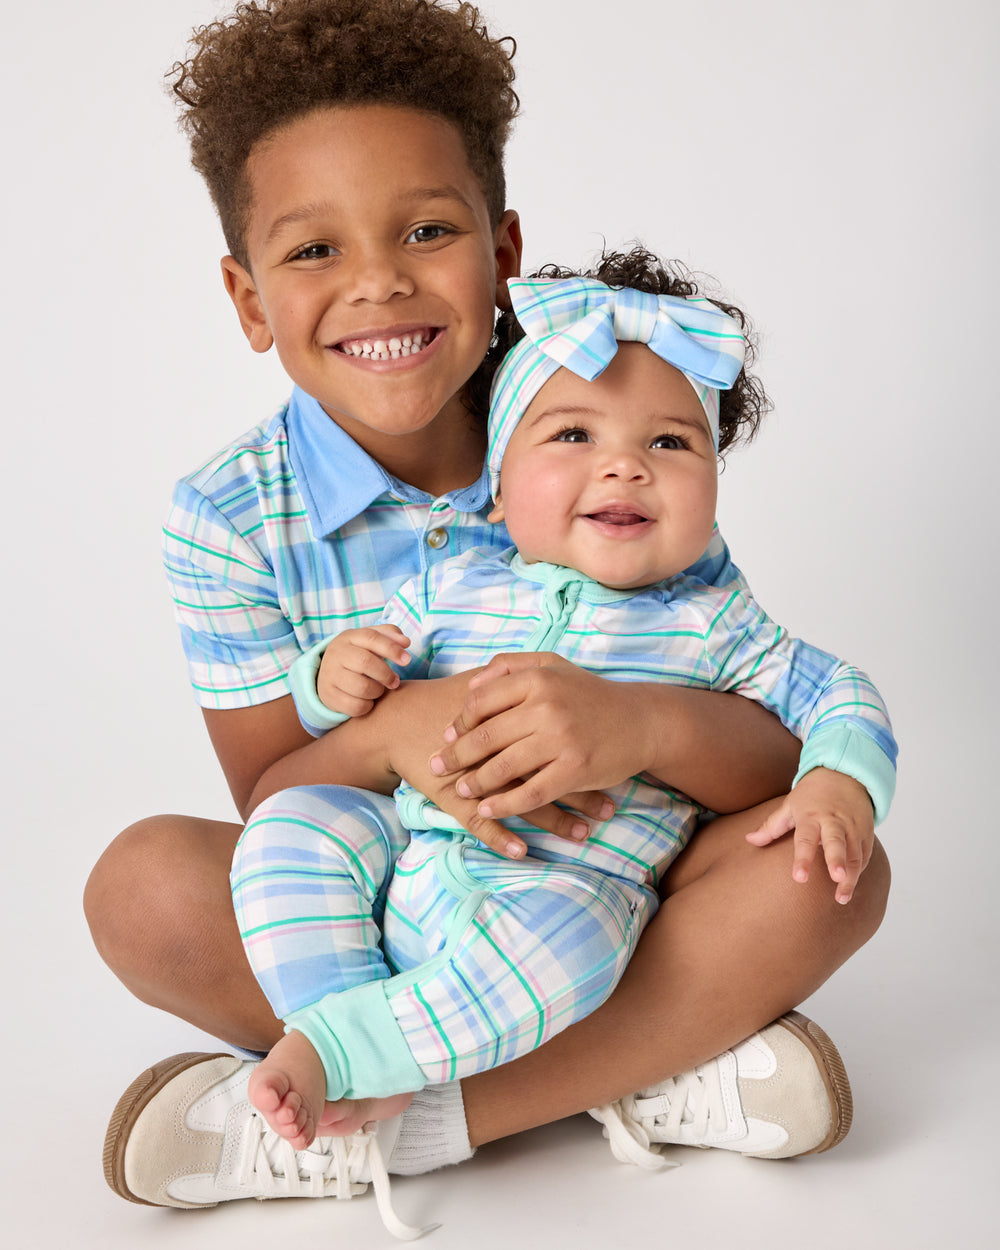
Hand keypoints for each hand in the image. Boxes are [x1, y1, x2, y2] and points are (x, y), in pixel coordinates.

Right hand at [317, 625, 409, 716]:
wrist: (329, 674)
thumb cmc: (360, 655)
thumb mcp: (371, 641)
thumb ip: (390, 636)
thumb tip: (405, 642)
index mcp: (349, 637)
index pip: (372, 638)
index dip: (392, 649)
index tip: (407, 660)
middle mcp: (336, 654)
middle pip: (365, 662)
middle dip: (386, 674)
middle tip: (395, 682)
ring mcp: (330, 675)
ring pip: (361, 687)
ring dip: (378, 691)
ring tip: (379, 690)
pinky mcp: (329, 696)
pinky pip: (355, 706)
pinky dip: (368, 706)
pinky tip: (368, 700)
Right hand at [381, 674, 612, 858]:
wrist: (396, 720)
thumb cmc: (443, 700)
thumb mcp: (481, 682)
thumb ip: (513, 678)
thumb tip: (553, 677)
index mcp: (508, 716)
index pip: (557, 738)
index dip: (587, 754)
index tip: (616, 768)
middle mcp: (495, 747)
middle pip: (546, 771)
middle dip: (581, 792)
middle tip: (611, 808)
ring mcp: (473, 775)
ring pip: (520, 802)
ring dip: (554, 820)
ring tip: (584, 833)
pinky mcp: (451, 796)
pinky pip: (479, 823)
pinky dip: (501, 838)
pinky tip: (524, 852)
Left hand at [427, 652, 650, 822]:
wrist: (643, 720)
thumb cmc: (591, 694)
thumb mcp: (553, 666)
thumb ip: (511, 667)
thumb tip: (471, 686)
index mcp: (538, 679)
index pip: (483, 702)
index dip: (460, 722)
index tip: (448, 736)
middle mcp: (547, 706)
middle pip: (487, 735)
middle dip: (457, 755)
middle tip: (437, 767)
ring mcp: (561, 739)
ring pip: (504, 766)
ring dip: (476, 782)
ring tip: (461, 790)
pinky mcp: (575, 769)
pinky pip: (531, 792)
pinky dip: (506, 804)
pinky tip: (489, 808)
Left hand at [745, 767, 874, 903]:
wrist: (844, 775)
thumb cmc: (812, 795)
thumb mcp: (790, 805)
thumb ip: (771, 826)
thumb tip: (748, 840)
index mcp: (811, 816)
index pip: (805, 838)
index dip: (802, 858)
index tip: (799, 878)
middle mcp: (834, 821)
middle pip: (837, 843)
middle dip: (838, 861)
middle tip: (837, 879)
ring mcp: (853, 827)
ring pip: (854, 854)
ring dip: (851, 877)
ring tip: (842, 898)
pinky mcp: (867, 832)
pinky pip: (865, 854)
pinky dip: (859, 870)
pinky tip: (850, 885)